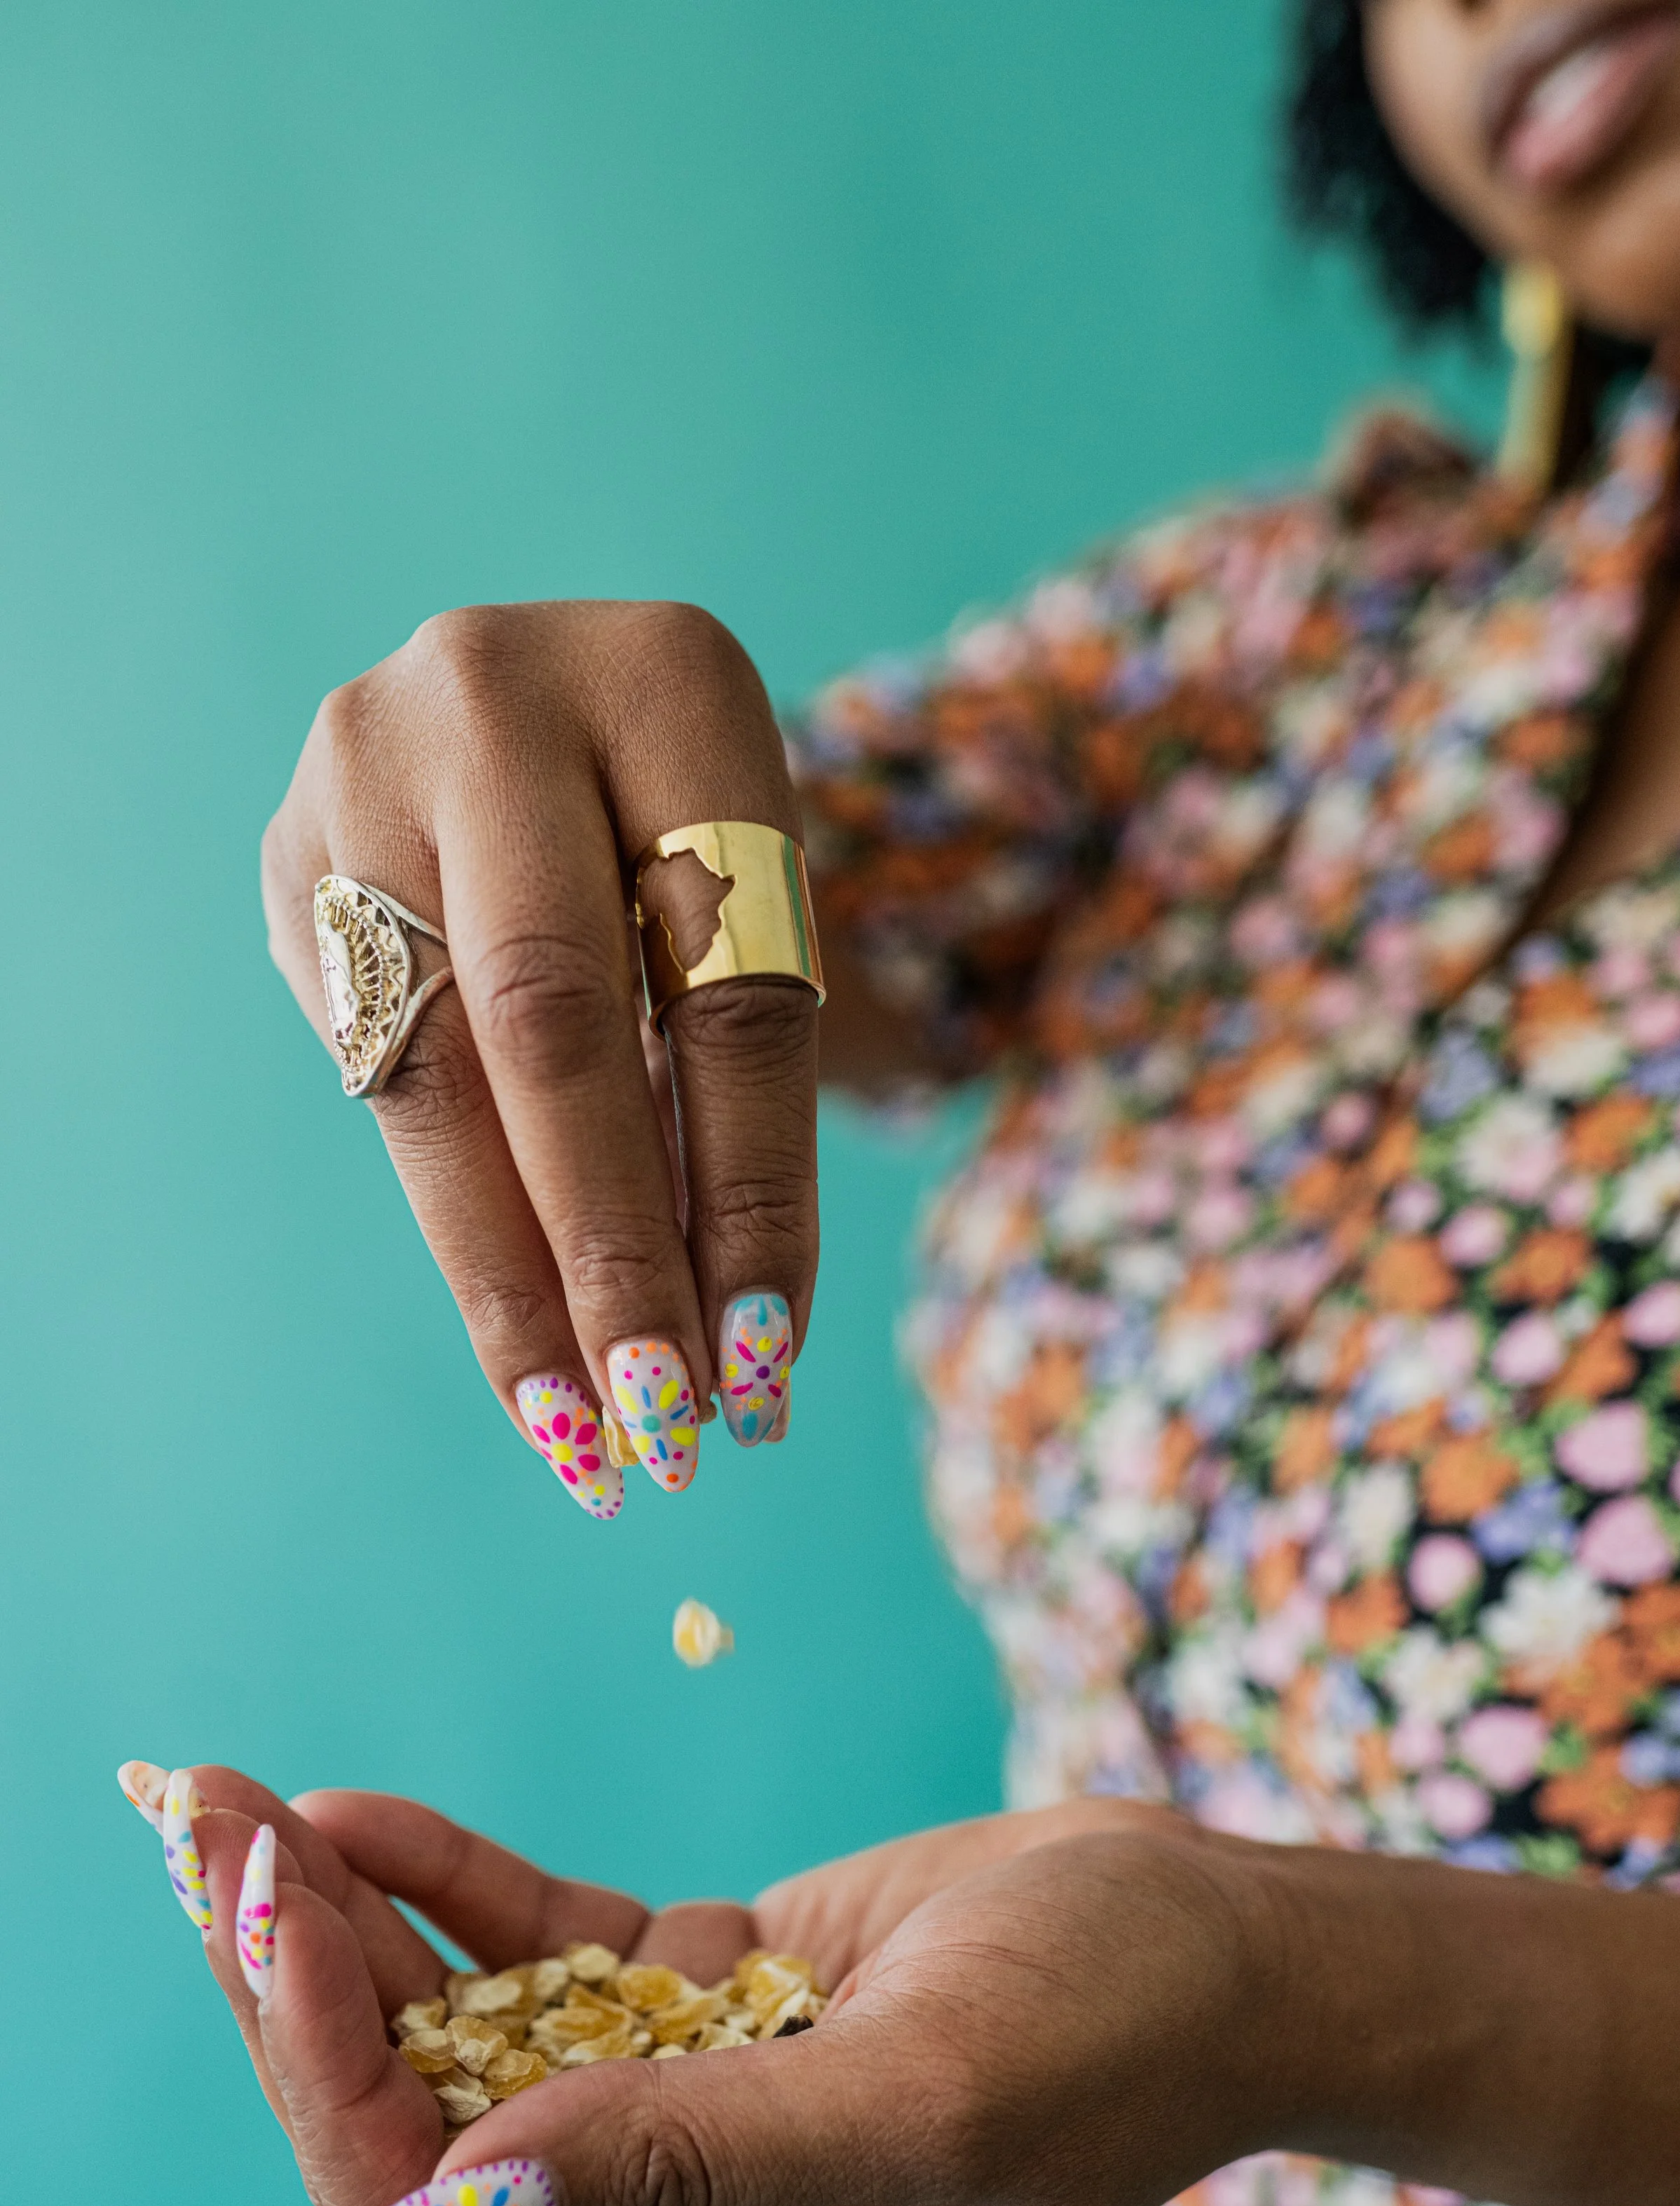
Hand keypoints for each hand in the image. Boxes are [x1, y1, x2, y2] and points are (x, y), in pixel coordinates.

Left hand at [164, 1768, 1267, 2205]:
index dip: (341, 2090)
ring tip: (236, 1810)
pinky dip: (445, 1881)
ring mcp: (683, 2085)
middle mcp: (675, 2202)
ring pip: (458, 2024)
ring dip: (344, 1923)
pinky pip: (536, 1946)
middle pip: (420, 2122)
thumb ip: (694, 2150)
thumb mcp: (923, 2098)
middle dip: (299, 1989)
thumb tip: (450, 2196)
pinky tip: (360, 1813)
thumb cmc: (1121, 2037)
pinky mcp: (708, 1981)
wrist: (1228, 1945)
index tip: (283, 1927)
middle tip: (204, 1837)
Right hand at [262, 601, 817, 1504]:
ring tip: (580, 1428)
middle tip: (663, 1425)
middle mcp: (494, 699)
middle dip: (611, 1248)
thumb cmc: (694, 838)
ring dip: (512, 1276)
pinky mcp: (290, 863)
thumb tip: (743, 1354)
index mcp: (672, 681)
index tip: (766, 1362)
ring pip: (436, 1074)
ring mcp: (360, 773)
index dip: (753, 1189)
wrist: (550, 716)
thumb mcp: (757, 905)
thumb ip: (748, 1082)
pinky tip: (518, 1334)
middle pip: (556, 1023)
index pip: (728, 981)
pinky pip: (380, 1078)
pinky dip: (459, 1219)